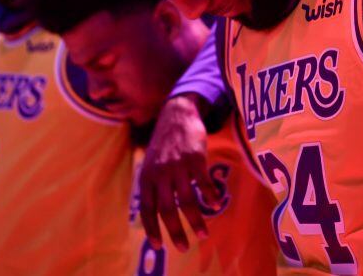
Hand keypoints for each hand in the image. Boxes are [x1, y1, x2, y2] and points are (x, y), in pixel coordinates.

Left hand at [139, 93, 220, 251]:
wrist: (177, 113)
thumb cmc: (165, 142)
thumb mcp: (151, 162)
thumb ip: (152, 184)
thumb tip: (156, 213)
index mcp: (147, 177)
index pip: (147, 209)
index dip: (152, 229)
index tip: (159, 246)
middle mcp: (160, 173)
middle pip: (166, 209)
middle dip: (175, 231)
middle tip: (184, 247)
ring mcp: (178, 165)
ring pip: (186, 200)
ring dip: (196, 220)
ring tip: (203, 234)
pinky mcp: (195, 158)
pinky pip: (204, 183)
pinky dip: (210, 196)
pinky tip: (216, 204)